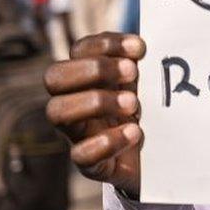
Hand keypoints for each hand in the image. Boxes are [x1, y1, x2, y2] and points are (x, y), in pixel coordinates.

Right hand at [44, 33, 144, 195]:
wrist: (156, 158)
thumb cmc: (146, 112)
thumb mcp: (144, 84)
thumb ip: (139, 64)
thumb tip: (141, 46)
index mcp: (87, 78)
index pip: (79, 50)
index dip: (106, 44)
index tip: (140, 49)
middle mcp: (73, 102)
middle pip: (54, 77)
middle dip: (95, 69)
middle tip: (133, 73)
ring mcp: (77, 133)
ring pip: (58, 112)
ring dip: (97, 101)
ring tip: (133, 104)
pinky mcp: (89, 164)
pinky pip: (81, 155)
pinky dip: (108, 142)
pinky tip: (134, 133)